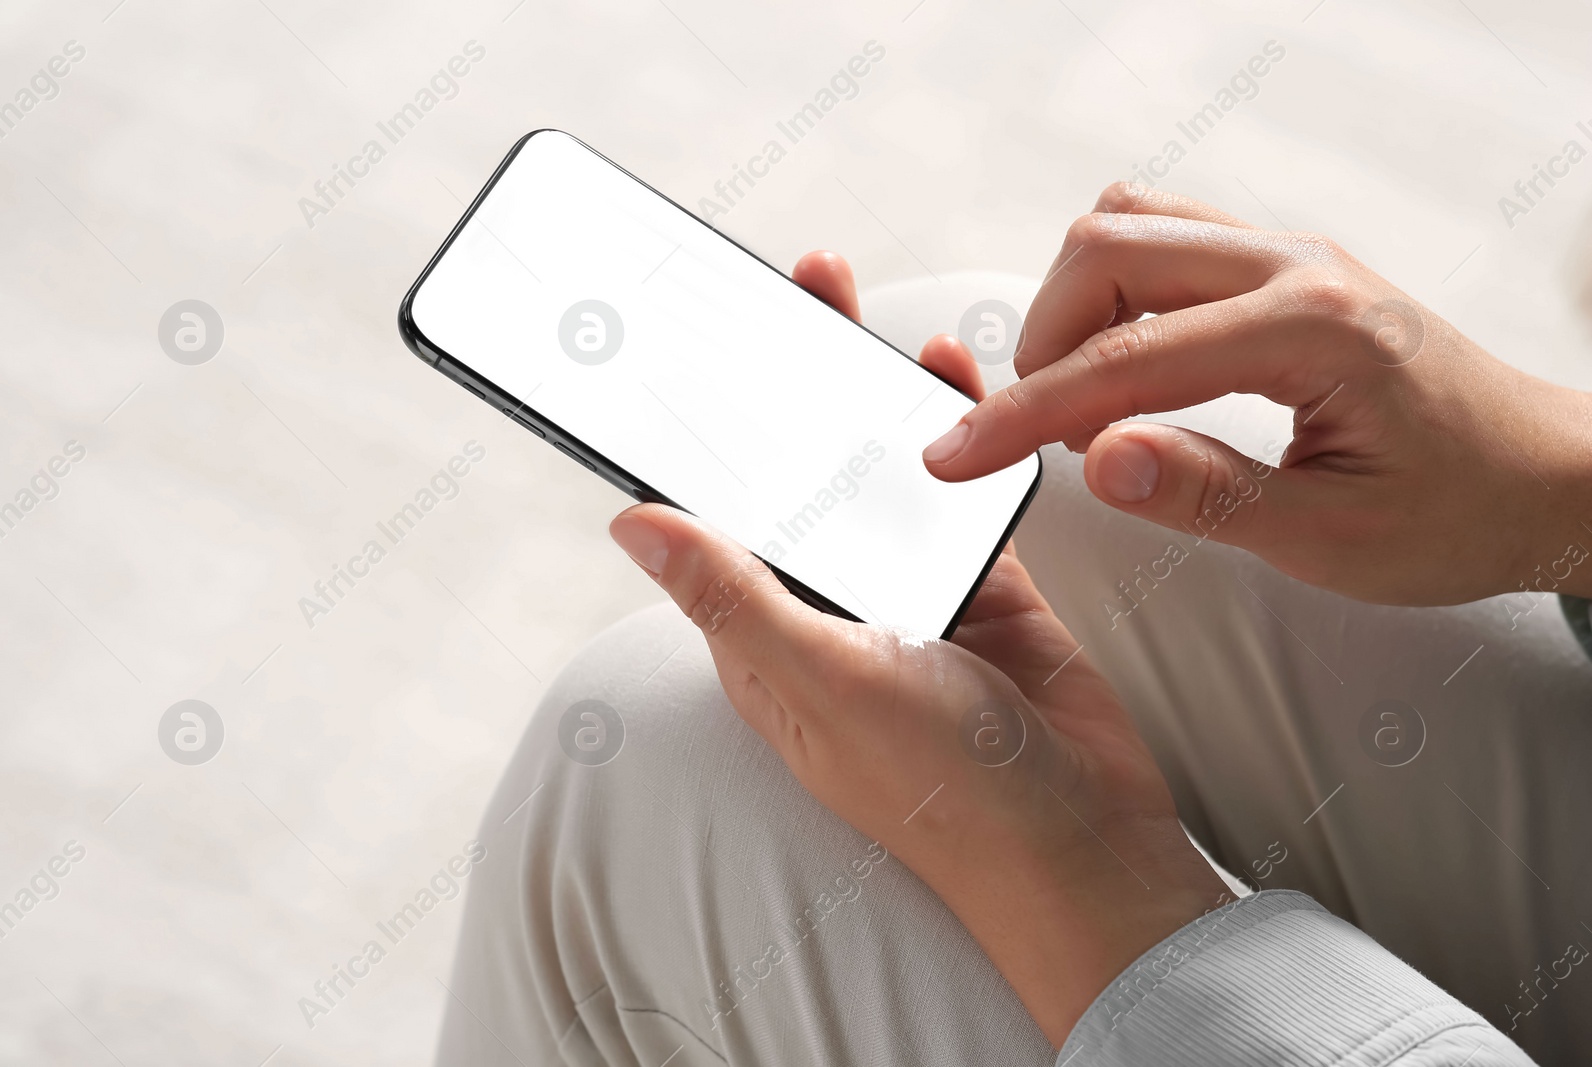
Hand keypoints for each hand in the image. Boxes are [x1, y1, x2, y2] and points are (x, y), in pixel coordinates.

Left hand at [607, 251, 1228, 1048]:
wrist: (1084, 843)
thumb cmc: (944, 786)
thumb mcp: (824, 681)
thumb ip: (733, 596)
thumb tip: (632, 522)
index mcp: (767, 640)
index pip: (719, 519)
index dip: (708, 436)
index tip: (701, 349)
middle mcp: (829, 614)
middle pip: (799, 481)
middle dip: (792, 390)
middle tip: (796, 287)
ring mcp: (909, 598)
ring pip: (877, 479)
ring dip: (869, 401)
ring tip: (858, 313)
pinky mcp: (983, 588)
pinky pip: (954, 495)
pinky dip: (951, 437)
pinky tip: (951, 376)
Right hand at [921, 184, 1591, 605]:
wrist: (1545, 477)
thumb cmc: (1460, 509)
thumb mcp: (1336, 537)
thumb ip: (1208, 495)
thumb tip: (1096, 462)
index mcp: (1311, 329)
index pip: (1123, 361)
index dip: (1020, 414)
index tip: (955, 455)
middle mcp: (1297, 265)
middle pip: (1106, 248)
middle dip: (1042, 342)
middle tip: (1042, 435)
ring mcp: (1290, 253)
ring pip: (1130, 227)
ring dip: (1077, 307)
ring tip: (1086, 404)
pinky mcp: (1282, 264)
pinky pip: (1166, 238)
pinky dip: (1116, 294)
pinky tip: (1129, 365)